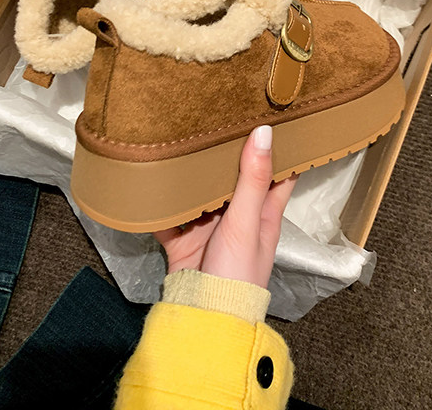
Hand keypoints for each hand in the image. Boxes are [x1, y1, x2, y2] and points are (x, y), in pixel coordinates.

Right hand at [153, 125, 296, 288]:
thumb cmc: (237, 272)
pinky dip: (163, 200)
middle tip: (216, 116)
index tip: (273, 116)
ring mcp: (209, 228)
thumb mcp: (247, 221)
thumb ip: (253, 178)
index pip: (279, 174)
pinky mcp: (183, 238)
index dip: (279, 147)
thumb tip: (264, 131)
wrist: (203, 316)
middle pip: (235, 177)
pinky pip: (171, 213)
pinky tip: (153, 177)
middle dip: (227, 152)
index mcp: (263, 213)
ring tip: (182, 137)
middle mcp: (238, 217)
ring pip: (201, 192)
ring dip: (193, 173)